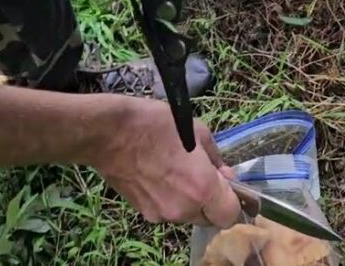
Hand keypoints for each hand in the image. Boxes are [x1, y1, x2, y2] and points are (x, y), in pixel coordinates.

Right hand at [91, 97, 240, 227]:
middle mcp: (184, 208)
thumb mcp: (199, 132)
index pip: (230, 215)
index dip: (233, 201)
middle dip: (213, 202)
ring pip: (188, 216)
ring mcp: (162, 214)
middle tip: (204, 177)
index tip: (226, 184)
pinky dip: (171, 200)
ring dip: (191, 202)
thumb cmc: (158, 126)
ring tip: (178, 173)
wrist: (111, 134)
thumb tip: (224, 175)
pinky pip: (168, 212)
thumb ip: (216, 160)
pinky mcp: (144, 213)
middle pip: (210, 219)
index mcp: (202, 188)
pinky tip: (160, 177)